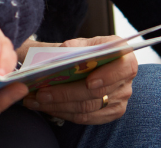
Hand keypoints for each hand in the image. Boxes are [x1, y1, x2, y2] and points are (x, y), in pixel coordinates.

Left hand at [20, 36, 135, 124]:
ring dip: (58, 106)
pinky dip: (62, 113)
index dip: (107, 76)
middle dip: (66, 94)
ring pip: (87, 108)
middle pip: (97, 93)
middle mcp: (125, 79)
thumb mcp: (82, 43)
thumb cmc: (85, 51)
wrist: (88, 63)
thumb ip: (75, 46)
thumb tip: (64, 51)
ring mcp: (120, 98)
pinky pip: (85, 118)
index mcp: (124, 57)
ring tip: (35, 100)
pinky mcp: (110, 113)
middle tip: (41, 93)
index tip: (89, 82)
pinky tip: (45, 107)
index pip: (123, 68)